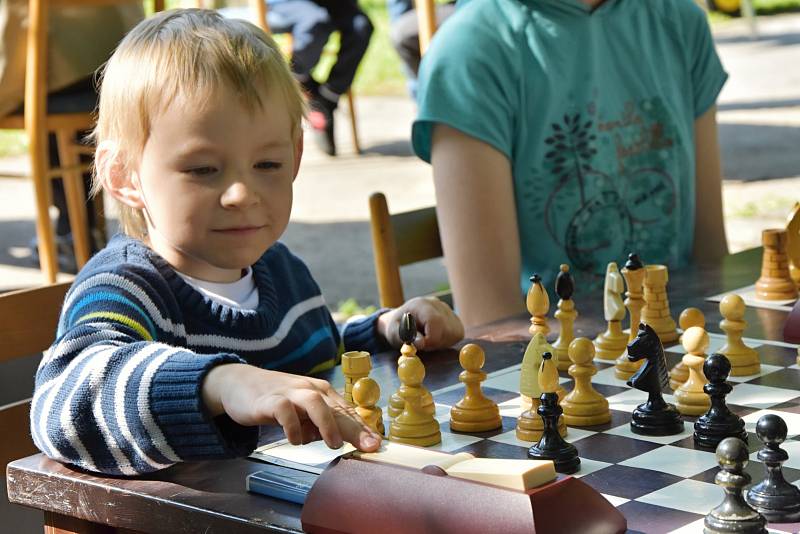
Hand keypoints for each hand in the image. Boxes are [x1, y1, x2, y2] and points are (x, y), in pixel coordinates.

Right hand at [201, 363, 380, 451]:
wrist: (238, 383)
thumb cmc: (276, 399)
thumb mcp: (301, 410)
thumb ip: (319, 424)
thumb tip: (339, 441)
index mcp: (320, 392)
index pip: (346, 411)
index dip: (363, 428)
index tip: (377, 444)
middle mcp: (309, 389)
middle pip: (337, 408)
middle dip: (356, 428)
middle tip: (370, 446)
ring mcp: (289, 393)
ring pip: (315, 403)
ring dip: (327, 423)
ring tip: (334, 444)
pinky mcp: (269, 400)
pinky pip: (284, 411)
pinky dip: (292, 426)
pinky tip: (295, 440)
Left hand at [377, 296, 463, 349]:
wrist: (403, 318)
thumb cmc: (397, 326)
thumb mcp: (393, 332)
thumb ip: (404, 336)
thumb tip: (421, 343)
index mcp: (421, 304)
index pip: (435, 321)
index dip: (430, 338)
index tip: (421, 345)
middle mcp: (438, 305)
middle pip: (446, 329)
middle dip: (435, 343)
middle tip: (423, 344)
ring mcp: (448, 311)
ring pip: (454, 334)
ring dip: (441, 343)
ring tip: (428, 340)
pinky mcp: (455, 319)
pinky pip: (457, 335)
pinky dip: (447, 341)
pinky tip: (436, 338)